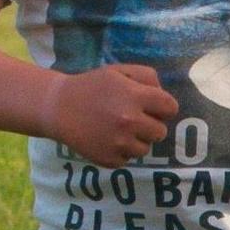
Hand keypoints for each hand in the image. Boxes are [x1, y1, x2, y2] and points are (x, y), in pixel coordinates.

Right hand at [41, 63, 177, 166]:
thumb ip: (147, 77)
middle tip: (133, 119)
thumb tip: (164, 94)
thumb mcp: (119, 71)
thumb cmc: (92, 86)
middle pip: (161, 132)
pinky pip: (128, 159)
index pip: (171, 108)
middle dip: (150, 125)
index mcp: (136, 97)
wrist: (58, 107)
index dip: (163, 108)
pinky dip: (121, 152)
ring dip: (136, 140)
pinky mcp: (109, 159)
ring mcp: (119, 143)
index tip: (153, 108)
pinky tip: (107, 139)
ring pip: (146, 149)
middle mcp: (130, 121)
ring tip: (118, 129)